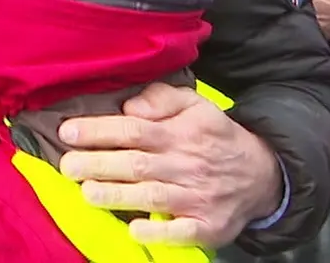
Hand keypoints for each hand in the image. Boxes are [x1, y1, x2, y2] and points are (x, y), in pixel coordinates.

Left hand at [57, 82, 281, 247]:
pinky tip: (134, 231)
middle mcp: (185, 164)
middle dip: (98, 164)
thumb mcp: (194, 104)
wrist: (263, 174)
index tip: (67, 133)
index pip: (132, 129)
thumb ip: (161, 98)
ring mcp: (197, 197)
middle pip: (136, 163)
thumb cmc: (214, 136)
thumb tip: (130, 105)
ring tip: (87, 193)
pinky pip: (181, 231)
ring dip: (118, 196)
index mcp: (178, 133)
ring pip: (152, 196)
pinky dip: (158, 232)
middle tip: (67, 166)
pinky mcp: (208, 226)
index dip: (98, 131)